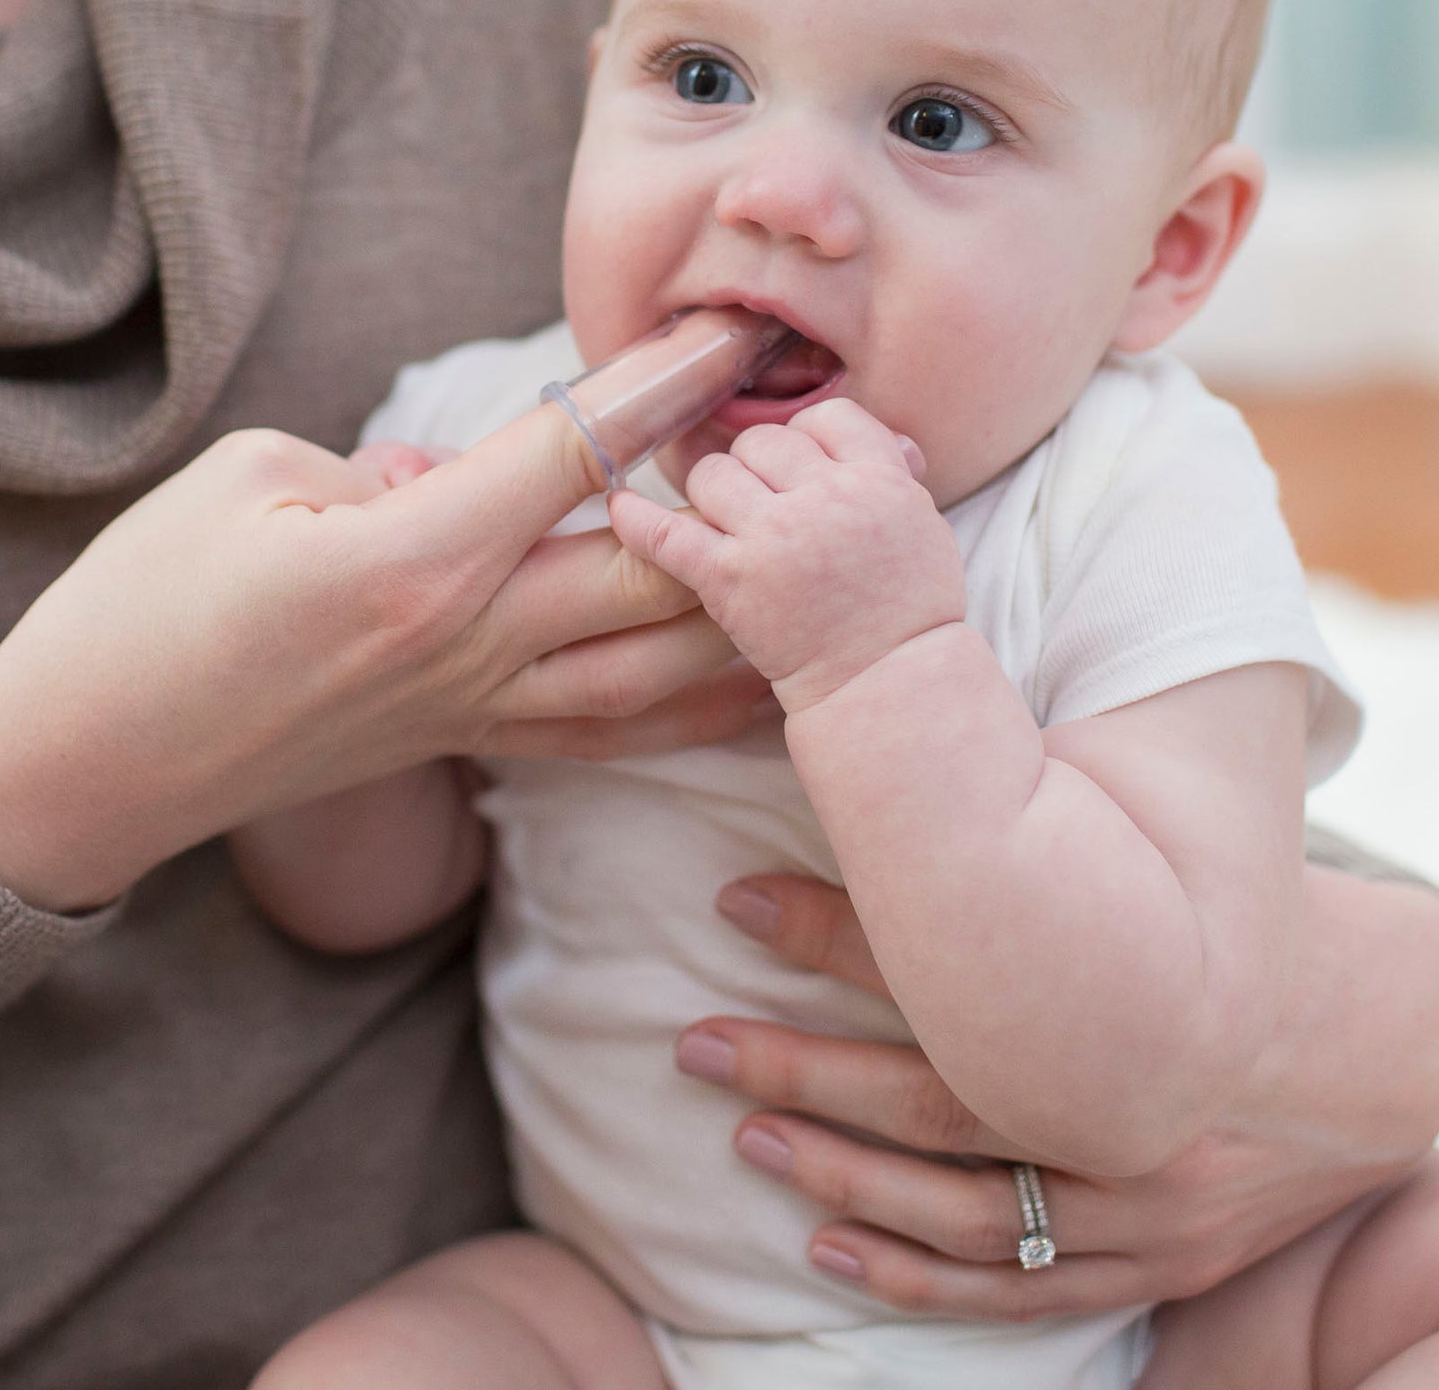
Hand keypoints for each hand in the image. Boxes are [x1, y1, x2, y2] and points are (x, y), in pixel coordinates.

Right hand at [0, 404, 763, 910]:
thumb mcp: (249, 483)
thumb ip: (380, 468)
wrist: (91, 764)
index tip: (734, 330)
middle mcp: (468, 641)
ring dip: (748, 607)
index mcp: (413, 556)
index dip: (665, 382)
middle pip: (654, 567)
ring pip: (656, 666)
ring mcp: (471, 707)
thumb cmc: (142, 605)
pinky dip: (690, 705)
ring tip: (823, 556)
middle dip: (748, 496)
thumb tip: (459, 476)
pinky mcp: (460, 744)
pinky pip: (605, 733)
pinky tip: (751, 682)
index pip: (576, 451)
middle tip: (828, 440)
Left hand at [609, 401, 958, 712]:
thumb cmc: (908, 611)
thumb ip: (887, 473)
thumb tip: (869, 436)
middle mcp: (825, 498)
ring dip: (713, 494)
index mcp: (879, 478)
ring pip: (713, 474)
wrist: (887, 684)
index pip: (824, 417)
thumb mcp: (921, 525)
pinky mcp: (730, 580)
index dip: (806, 438)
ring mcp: (774, 537)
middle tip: (764, 507)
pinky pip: (666, 534)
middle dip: (757, 469)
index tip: (801, 468)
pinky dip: (636, 520)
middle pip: (762, 441)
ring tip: (728, 526)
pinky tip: (620, 508)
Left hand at [675, 868, 1438, 1318]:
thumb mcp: (1154, 867)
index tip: (733, 898)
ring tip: (745, 1131)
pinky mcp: (1158, 1268)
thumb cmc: (1242, 932)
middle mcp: (1129, 1114)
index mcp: (1121, 999)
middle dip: (804, 1068)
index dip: (831, 930)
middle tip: (696, 1041)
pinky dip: (916, 1277)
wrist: (1378, 1046)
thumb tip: (892, 776)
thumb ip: (1034, 840)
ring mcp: (1146, 1208)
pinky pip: (1021, 1290)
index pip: (951, 969)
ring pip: (963, 1209)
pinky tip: (827, 1249)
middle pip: (937, 1096)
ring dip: (838, 1174)